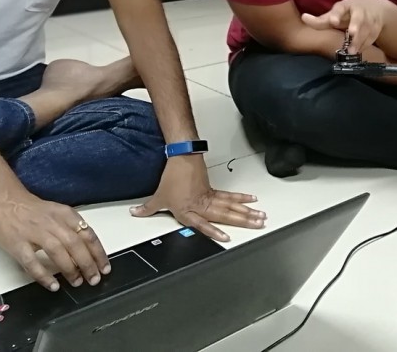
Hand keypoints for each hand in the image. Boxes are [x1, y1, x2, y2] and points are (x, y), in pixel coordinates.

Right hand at [0, 194, 109, 291]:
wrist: (6, 202)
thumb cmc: (35, 211)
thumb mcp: (60, 212)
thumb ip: (74, 228)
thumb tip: (90, 250)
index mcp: (65, 215)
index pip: (88, 234)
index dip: (98, 253)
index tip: (104, 267)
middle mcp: (52, 223)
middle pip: (75, 244)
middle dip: (88, 264)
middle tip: (94, 279)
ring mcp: (34, 233)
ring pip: (57, 252)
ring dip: (70, 269)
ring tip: (77, 282)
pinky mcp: (18, 244)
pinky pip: (32, 262)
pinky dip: (43, 275)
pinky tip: (53, 285)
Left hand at [130, 156, 265, 241]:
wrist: (182, 157)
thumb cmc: (173, 177)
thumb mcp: (158, 196)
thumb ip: (148, 208)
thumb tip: (136, 212)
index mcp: (189, 211)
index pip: (203, 224)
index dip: (214, 232)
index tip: (227, 238)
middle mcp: (202, 205)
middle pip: (226, 214)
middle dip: (243, 221)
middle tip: (258, 224)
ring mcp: (210, 197)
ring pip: (232, 206)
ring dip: (247, 211)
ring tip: (260, 216)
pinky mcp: (214, 189)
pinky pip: (230, 196)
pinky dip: (242, 199)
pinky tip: (252, 200)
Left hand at [301, 0, 392, 52]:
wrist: (375, 8)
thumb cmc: (348, 12)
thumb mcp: (336, 14)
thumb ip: (321, 20)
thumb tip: (303, 18)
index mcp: (345, 6)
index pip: (340, 9)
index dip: (336, 15)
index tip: (333, 21)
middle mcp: (359, 11)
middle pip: (359, 18)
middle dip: (356, 26)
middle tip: (352, 33)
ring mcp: (370, 19)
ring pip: (366, 30)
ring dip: (359, 41)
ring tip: (351, 51)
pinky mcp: (377, 27)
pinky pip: (371, 38)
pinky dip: (365, 45)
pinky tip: (358, 51)